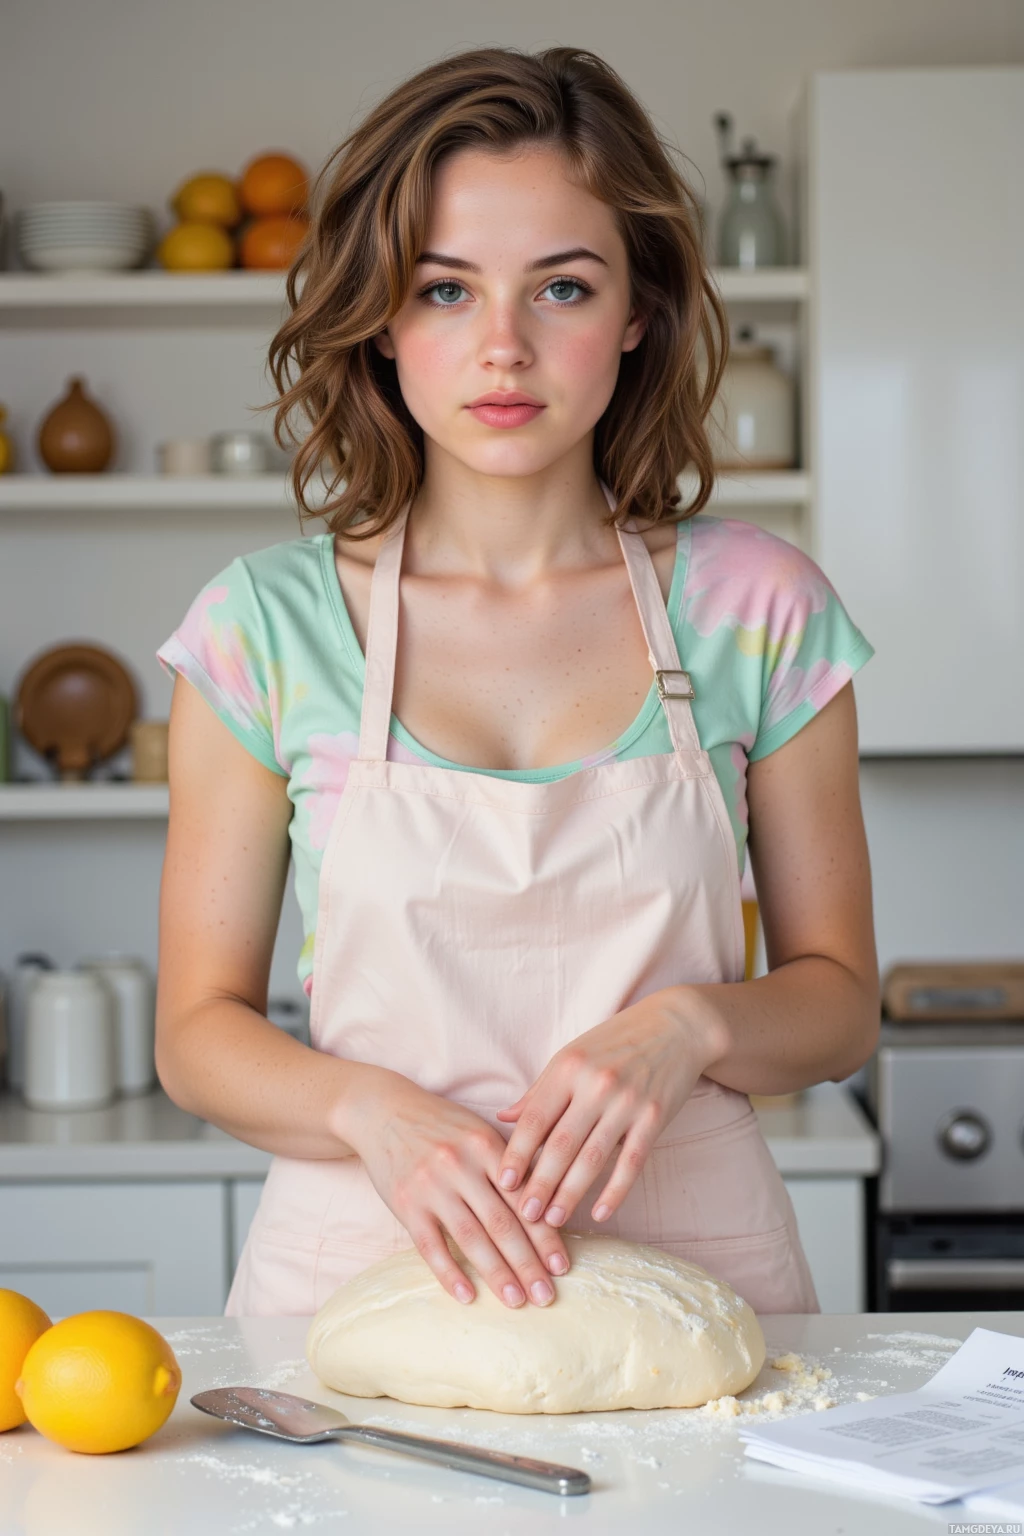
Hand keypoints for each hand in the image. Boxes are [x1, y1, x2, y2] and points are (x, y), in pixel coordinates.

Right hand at [341, 1066, 570, 1309]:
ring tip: (516, 1301)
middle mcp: (460, 1165)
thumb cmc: (440, 1125)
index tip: (562, 1266)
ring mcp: (431, 1186)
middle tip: (546, 1296)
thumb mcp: (478, 1131)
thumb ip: (509, 1164)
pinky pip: (430, 1245)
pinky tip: (466, 1296)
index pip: (523, 1198)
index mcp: (485, 1146)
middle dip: (527, 1263)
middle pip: (501, 1223)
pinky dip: (449, 1273)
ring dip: (496, 1273)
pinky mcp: (405, 1203)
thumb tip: (547, 1205)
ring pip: (470, 1238)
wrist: (383, 1110)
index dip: (544, 1235)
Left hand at [494, 989, 723, 1229]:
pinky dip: (615, 1191)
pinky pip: (631, 1162)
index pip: (535, 1119)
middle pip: (561, 1144)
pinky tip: (599, 1212)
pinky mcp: (654, 1117)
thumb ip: (539, 1090)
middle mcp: (596, 1085)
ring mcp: (627, 1102)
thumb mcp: (572, 1056)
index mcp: (568, 1068)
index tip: (503, 1183)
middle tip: (524, 1216)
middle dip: (540, 1184)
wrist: (675, 1026)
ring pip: (593, 1158)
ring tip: (554, 1220)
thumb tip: (504, 1118)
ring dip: (571, 1194)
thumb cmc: (615, 1042)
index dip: (517, 1154)